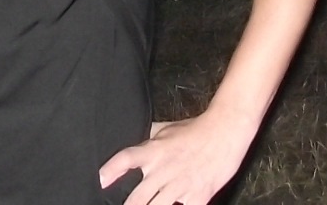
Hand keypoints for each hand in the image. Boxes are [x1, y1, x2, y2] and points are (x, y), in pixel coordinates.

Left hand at [98, 114, 255, 204]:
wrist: (225, 132)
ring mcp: (181, 186)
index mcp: (154, 151)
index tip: (100, 180)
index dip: (111, 170)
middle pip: (137, 198)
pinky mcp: (198, 196)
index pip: (126, 159)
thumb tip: (131, 137)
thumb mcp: (166, 128)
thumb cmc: (195, 129)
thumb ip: (148, 137)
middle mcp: (164, 171)